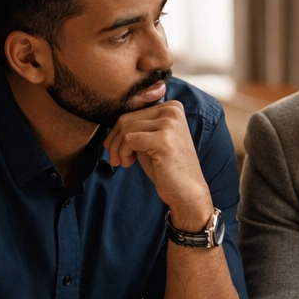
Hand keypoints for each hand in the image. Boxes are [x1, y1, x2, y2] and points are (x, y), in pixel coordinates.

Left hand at [103, 100, 213, 229]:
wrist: (186, 191)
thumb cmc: (167, 167)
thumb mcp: (152, 140)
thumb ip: (139, 126)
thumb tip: (112, 123)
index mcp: (172, 107)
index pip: (133, 111)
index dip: (118, 131)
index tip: (117, 148)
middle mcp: (173, 111)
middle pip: (126, 119)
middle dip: (115, 140)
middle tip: (116, 158)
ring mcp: (170, 124)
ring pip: (125, 129)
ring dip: (118, 149)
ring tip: (123, 162)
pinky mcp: (164, 139)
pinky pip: (129, 139)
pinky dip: (123, 153)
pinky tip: (129, 163)